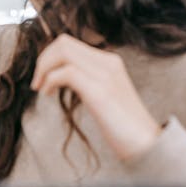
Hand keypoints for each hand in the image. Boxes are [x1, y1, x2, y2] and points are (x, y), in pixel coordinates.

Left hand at [30, 34, 161, 160]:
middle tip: (37, 82)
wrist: (147, 144)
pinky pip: (66, 72)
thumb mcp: (103, 95)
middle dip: (43, 59)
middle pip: (63, 42)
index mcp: (109, 61)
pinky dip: (50, 80)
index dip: (49, 56)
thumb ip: (87, 80)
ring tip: (41, 88)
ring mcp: (105, 75)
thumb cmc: (123, 125)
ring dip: (44, 68)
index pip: (69, 43)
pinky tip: (48, 94)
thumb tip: (60, 76)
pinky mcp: (100, 91)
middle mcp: (108, 62)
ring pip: (63, 51)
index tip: (42, 76)